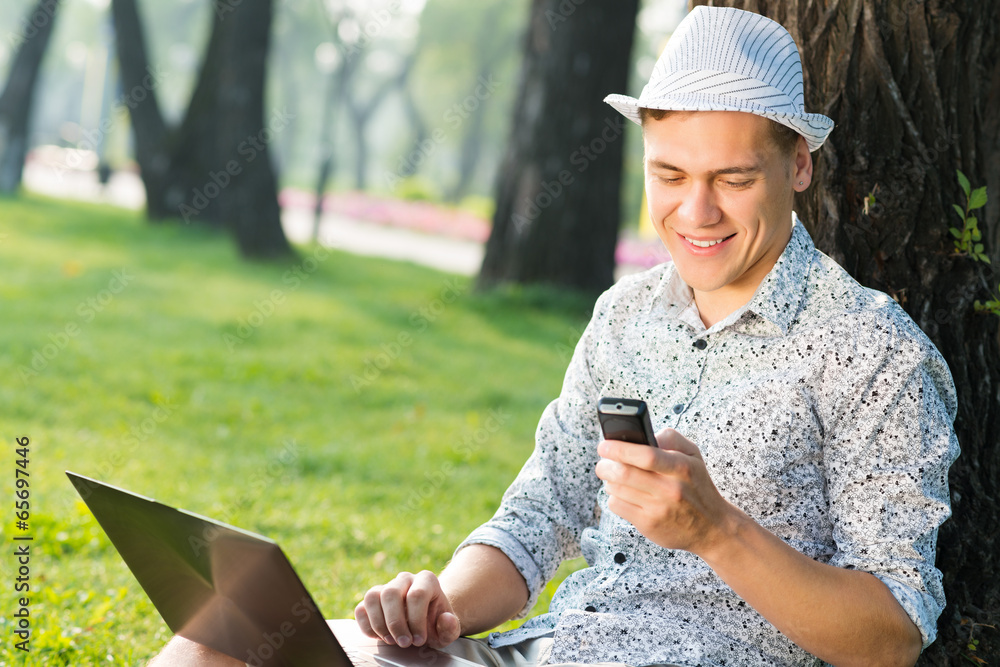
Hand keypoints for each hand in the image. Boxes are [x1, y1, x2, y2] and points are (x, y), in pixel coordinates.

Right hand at [355, 570, 460, 648]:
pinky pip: (361, 608)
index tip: (419, 639)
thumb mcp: (448, 628)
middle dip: (395, 623)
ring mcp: (387, 586)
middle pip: (391, 593)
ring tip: (391, 639)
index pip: (416, 595)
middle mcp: (405, 579)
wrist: (426, 621)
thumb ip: (451, 626)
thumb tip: (446, 618)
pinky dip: (367, 625)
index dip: (416, 620)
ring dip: (379, 623)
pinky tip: (380, 635)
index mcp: (427, 581)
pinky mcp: (373, 599)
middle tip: (403, 642)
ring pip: (372, 596)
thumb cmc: (436, 623)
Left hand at [594, 428, 738, 556]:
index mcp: (681, 467)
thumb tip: (642, 435)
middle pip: (624, 473)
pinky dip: (614, 497)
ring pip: (616, 489)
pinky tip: (624, 494)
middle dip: (605, 465)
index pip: (647, 455)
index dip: (620, 448)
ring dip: (609, 480)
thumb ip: (670, 438)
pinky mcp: (649, 525)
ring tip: (615, 477)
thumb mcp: (693, 455)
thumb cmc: (697, 486)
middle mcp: (670, 489)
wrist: (712, 527)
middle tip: (602, 462)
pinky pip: (617, 506)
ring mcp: (658, 509)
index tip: (604, 445)